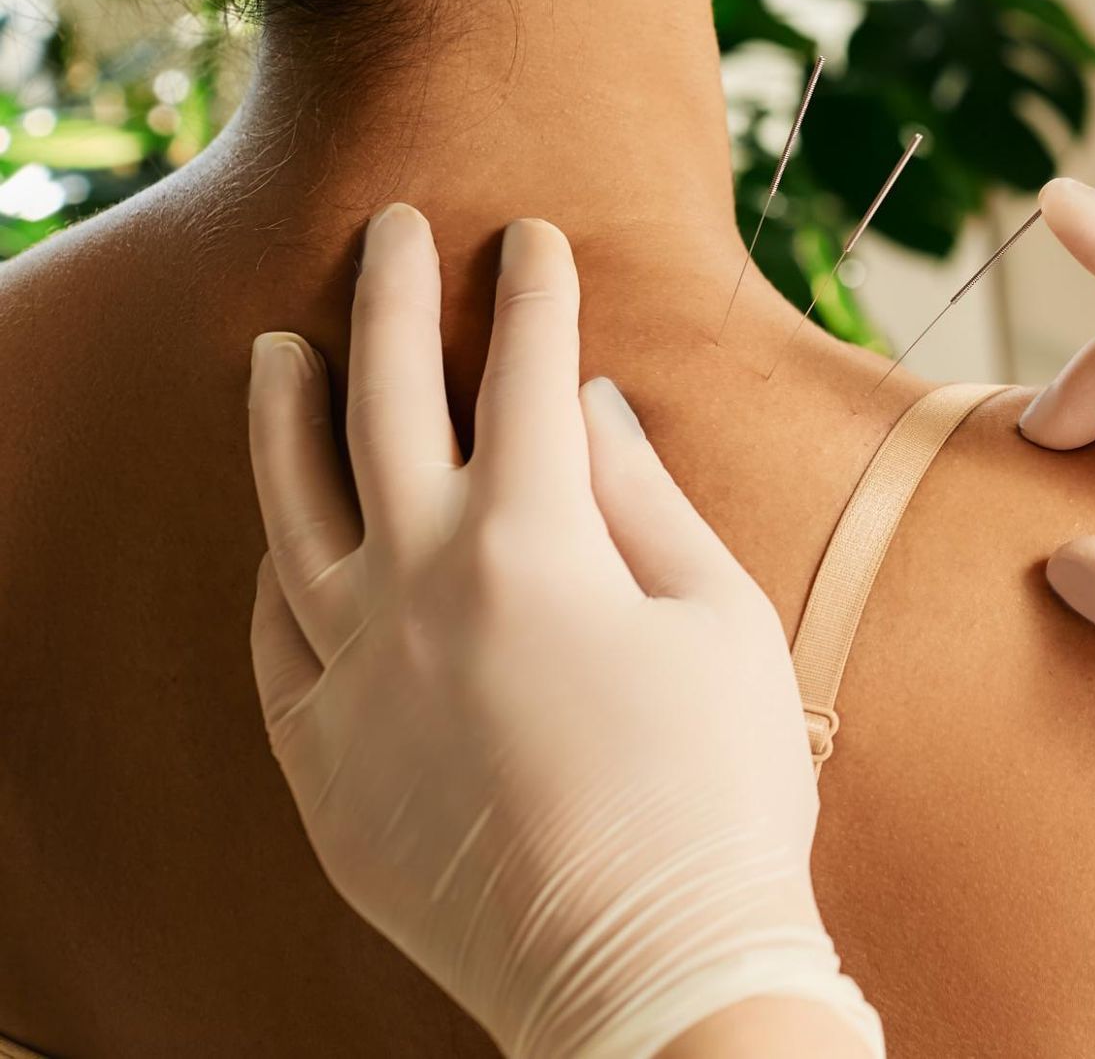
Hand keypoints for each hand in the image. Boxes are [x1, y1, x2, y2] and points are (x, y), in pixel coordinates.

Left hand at [246, 205, 880, 1058]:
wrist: (650, 967)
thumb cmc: (717, 790)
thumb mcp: (720, 619)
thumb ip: (642, 495)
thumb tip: (589, 404)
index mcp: (533, 544)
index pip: (527, 376)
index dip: (536, 295)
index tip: (534, 237)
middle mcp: (419, 590)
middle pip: (385, 404)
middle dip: (394, 300)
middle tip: (394, 229)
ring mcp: (354, 676)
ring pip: (291, 511)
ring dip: (283, 415)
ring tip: (276, 350)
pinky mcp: (324, 760)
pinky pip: (273, 639)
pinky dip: (275, 572)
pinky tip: (278, 538)